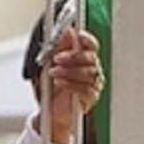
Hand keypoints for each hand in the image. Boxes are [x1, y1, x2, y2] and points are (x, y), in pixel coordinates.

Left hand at [42, 29, 103, 143]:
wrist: (49, 111)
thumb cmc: (51, 88)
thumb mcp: (49, 64)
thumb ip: (59, 47)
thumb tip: (67, 31)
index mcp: (84, 59)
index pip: (92, 45)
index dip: (87, 39)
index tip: (77, 35)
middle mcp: (92, 70)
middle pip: (91, 58)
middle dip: (73, 56)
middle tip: (57, 58)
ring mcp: (94, 84)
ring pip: (88, 73)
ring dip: (68, 72)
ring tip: (54, 74)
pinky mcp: (92, 98)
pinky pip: (86, 89)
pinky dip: (70, 84)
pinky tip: (60, 83)